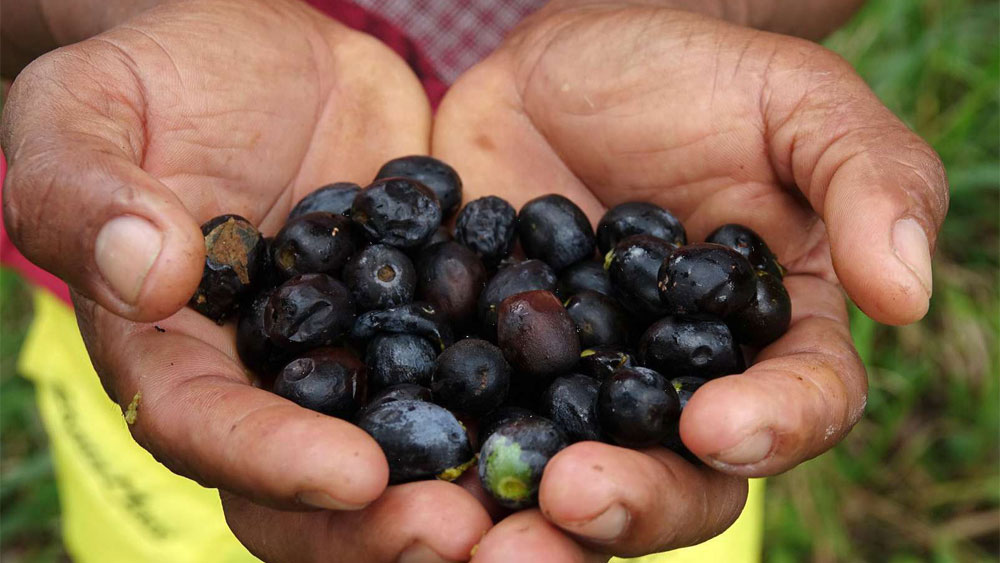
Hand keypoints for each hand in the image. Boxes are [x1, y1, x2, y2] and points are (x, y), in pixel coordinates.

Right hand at [2, 1, 493, 559]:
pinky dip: (518, 400)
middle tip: (460, 533)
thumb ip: (86, 190)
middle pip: (309, 482)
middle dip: (379, 522)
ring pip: (401, 448)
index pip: (206, 430)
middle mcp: (269, 378)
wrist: (262, 52)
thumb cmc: (158, 76)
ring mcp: (357, 354)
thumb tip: (150, 269)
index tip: (355, 476)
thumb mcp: (87, 108)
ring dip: (461, 485)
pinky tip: (576, 415)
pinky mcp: (427, 313)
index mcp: (173, 351)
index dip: (274, 464)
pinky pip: (468, 366)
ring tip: (535, 502)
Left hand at [433, 3, 946, 558]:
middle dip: (630, 504)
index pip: (797, 409)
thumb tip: (905, 296)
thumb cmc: (699, 75)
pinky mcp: (489, 365)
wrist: (571, 58)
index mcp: (766, 342)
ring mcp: (573, 387)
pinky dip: (438, 449)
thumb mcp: (796, 102)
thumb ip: (867, 180)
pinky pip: (466, 418)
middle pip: (673, 481)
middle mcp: (672, 388)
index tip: (716, 423)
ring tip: (479, 531)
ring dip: (525, 517)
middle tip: (572, 502)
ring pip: (564, 478)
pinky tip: (397, 459)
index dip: (769, 428)